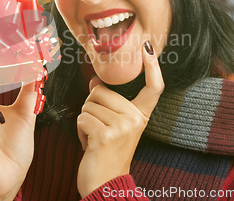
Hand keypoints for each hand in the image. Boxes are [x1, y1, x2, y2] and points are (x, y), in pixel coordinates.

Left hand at [76, 41, 163, 197]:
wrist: (106, 185)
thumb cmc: (107, 154)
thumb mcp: (113, 126)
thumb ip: (108, 104)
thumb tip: (95, 82)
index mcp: (141, 116)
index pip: (153, 88)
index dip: (153, 67)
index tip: (149, 48)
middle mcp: (136, 119)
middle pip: (100, 91)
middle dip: (91, 108)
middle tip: (98, 130)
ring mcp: (123, 127)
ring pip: (88, 104)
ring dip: (84, 122)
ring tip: (95, 139)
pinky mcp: (106, 135)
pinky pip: (82, 118)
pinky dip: (80, 131)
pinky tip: (89, 145)